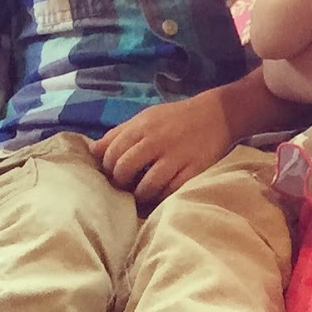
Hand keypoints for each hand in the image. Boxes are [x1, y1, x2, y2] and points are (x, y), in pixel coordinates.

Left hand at [91, 92, 233, 202]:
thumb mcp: (146, 117)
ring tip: (141, 195)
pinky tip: (160, 195)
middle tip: (126, 186)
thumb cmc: (177, 118)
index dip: (107, 167)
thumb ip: (119, 133)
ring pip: (147, 185)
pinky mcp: (194, 168)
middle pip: (124, 169)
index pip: (111, 153)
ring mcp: (176, 156)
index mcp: (142, 126)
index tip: (113, 173)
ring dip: (140, 194)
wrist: (219, 114)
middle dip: (121, 182)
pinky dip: (162, 197)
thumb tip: (92, 151)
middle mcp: (156, 140)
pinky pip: (171, 190)